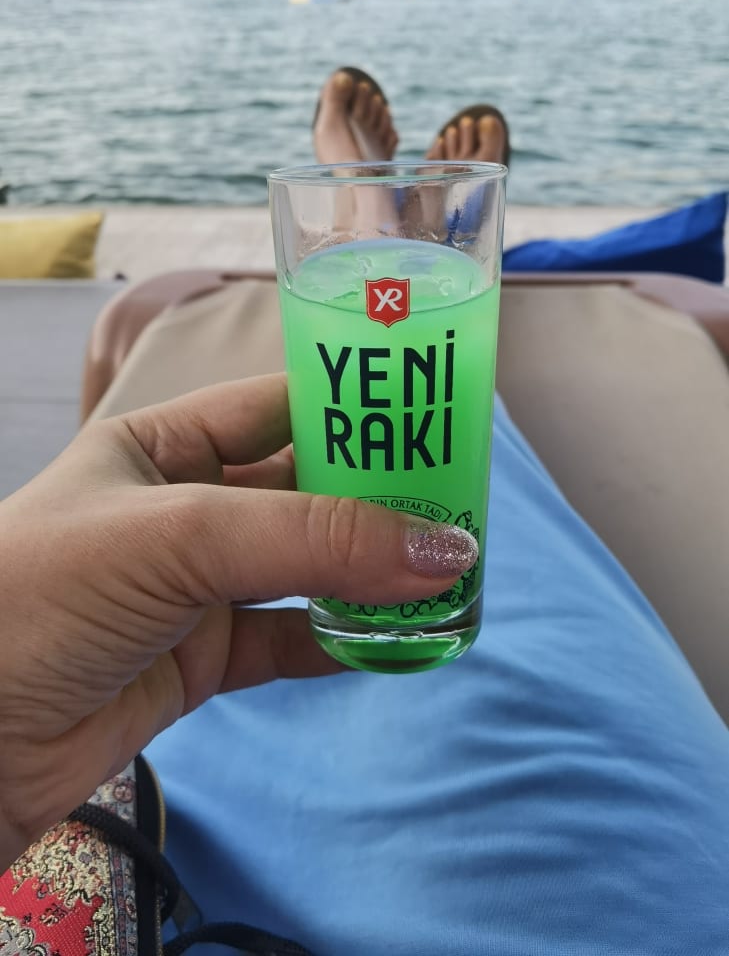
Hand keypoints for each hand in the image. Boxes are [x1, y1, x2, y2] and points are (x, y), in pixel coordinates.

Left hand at [0, 374, 476, 867]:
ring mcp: (195, 587)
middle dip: (378, 499)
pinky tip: (393, 640)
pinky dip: (342, 642)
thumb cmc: (42, 595)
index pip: (278, 407)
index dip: (354, 409)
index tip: (433, 419)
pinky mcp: (201, 660)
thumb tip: (442, 549)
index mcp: (163, 445)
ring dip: (370, 575)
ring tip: (446, 574)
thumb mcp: (177, 537)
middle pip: (304, 491)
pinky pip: (289, 642)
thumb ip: (310, 539)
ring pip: (305, 570)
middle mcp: (184, 508)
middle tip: (460, 505)